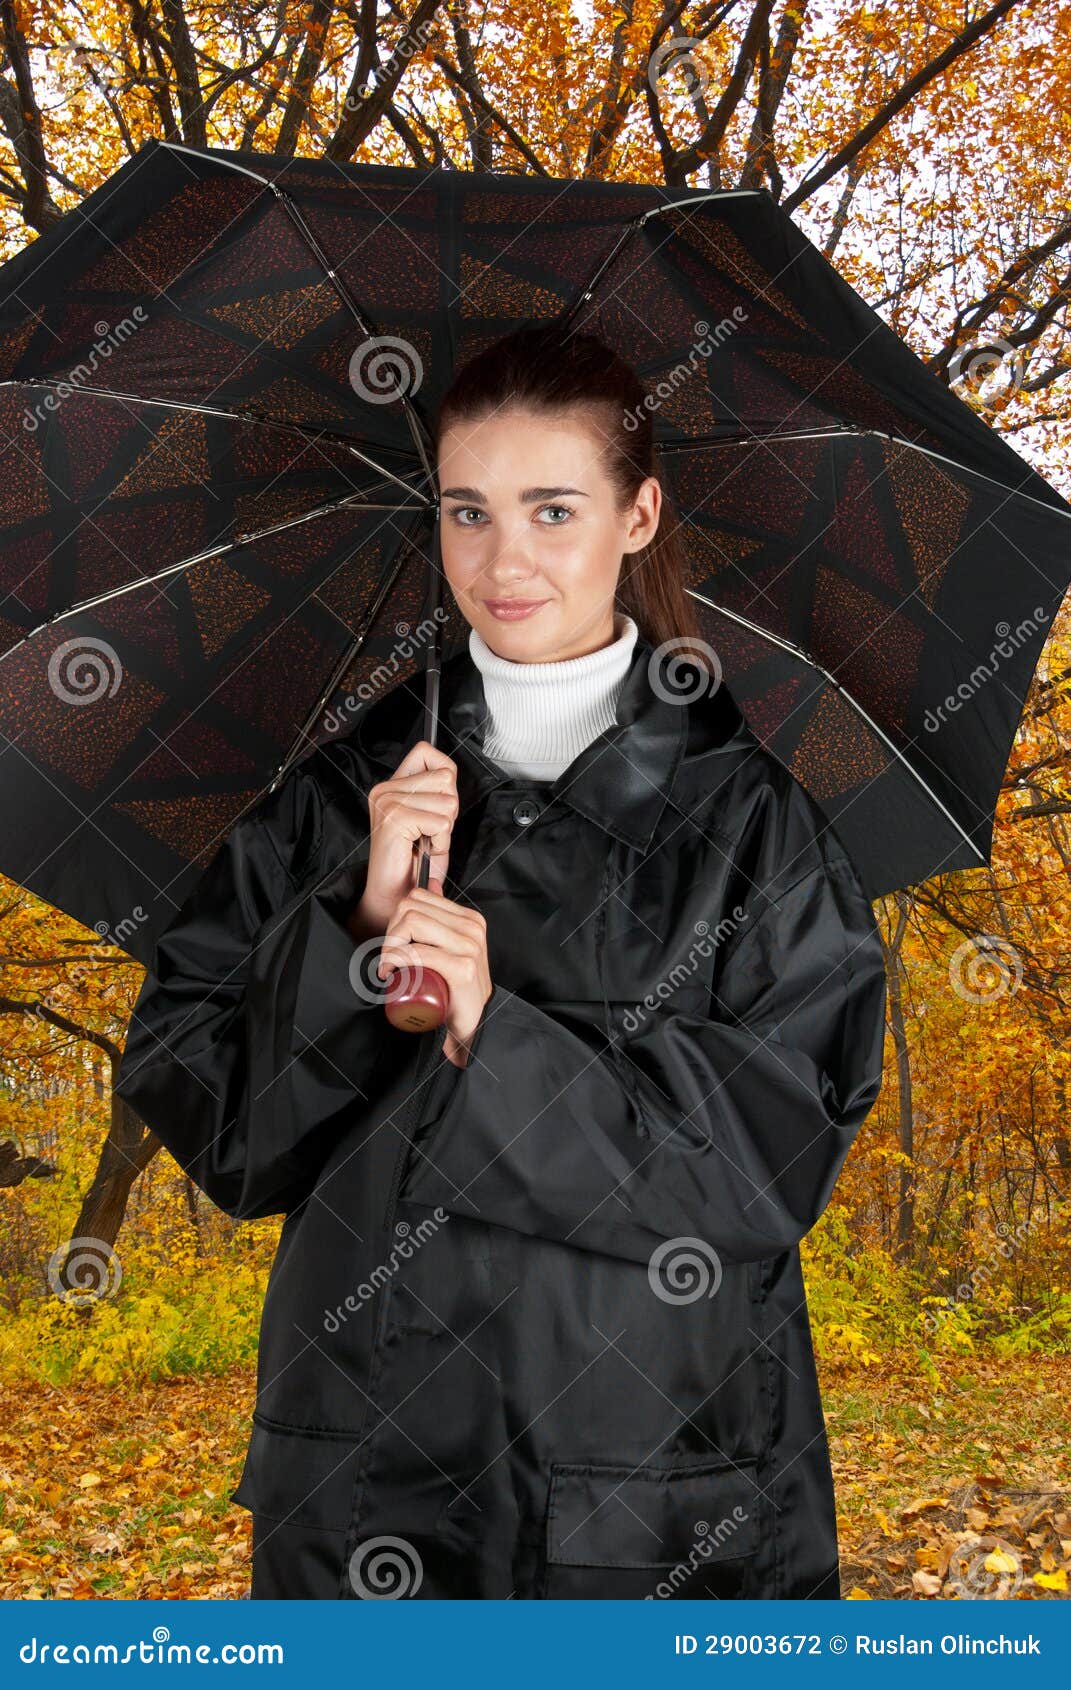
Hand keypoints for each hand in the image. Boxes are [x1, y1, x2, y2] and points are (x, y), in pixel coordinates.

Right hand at [348, 740, 458, 942]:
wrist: (395, 895)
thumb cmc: (413, 863)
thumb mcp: (430, 818)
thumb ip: (437, 792)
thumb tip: (449, 773)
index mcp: (392, 785)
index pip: (427, 751)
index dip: (444, 775)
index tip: (436, 802)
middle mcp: (386, 789)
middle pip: (445, 777)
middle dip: (448, 809)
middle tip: (429, 831)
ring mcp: (388, 802)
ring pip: (447, 801)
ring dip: (444, 829)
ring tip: (424, 842)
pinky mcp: (395, 819)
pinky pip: (441, 823)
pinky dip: (440, 841)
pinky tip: (423, 850)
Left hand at [376, 878, 490, 1067]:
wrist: (472, 1026)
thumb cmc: (457, 990)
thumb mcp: (452, 946)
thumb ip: (443, 914)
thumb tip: (431, 882)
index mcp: (469, 918)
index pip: (419, 897)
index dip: (397, 919)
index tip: (393, 945)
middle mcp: (472, 927)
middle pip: (412, 907)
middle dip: (390, 931)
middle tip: (388, 959)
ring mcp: (469, 946)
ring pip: (412, 923)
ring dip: (390, 944)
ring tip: (389, 966)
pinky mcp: (462, 967)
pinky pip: (418, 951)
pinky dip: (396, 958)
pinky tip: (390, 972)